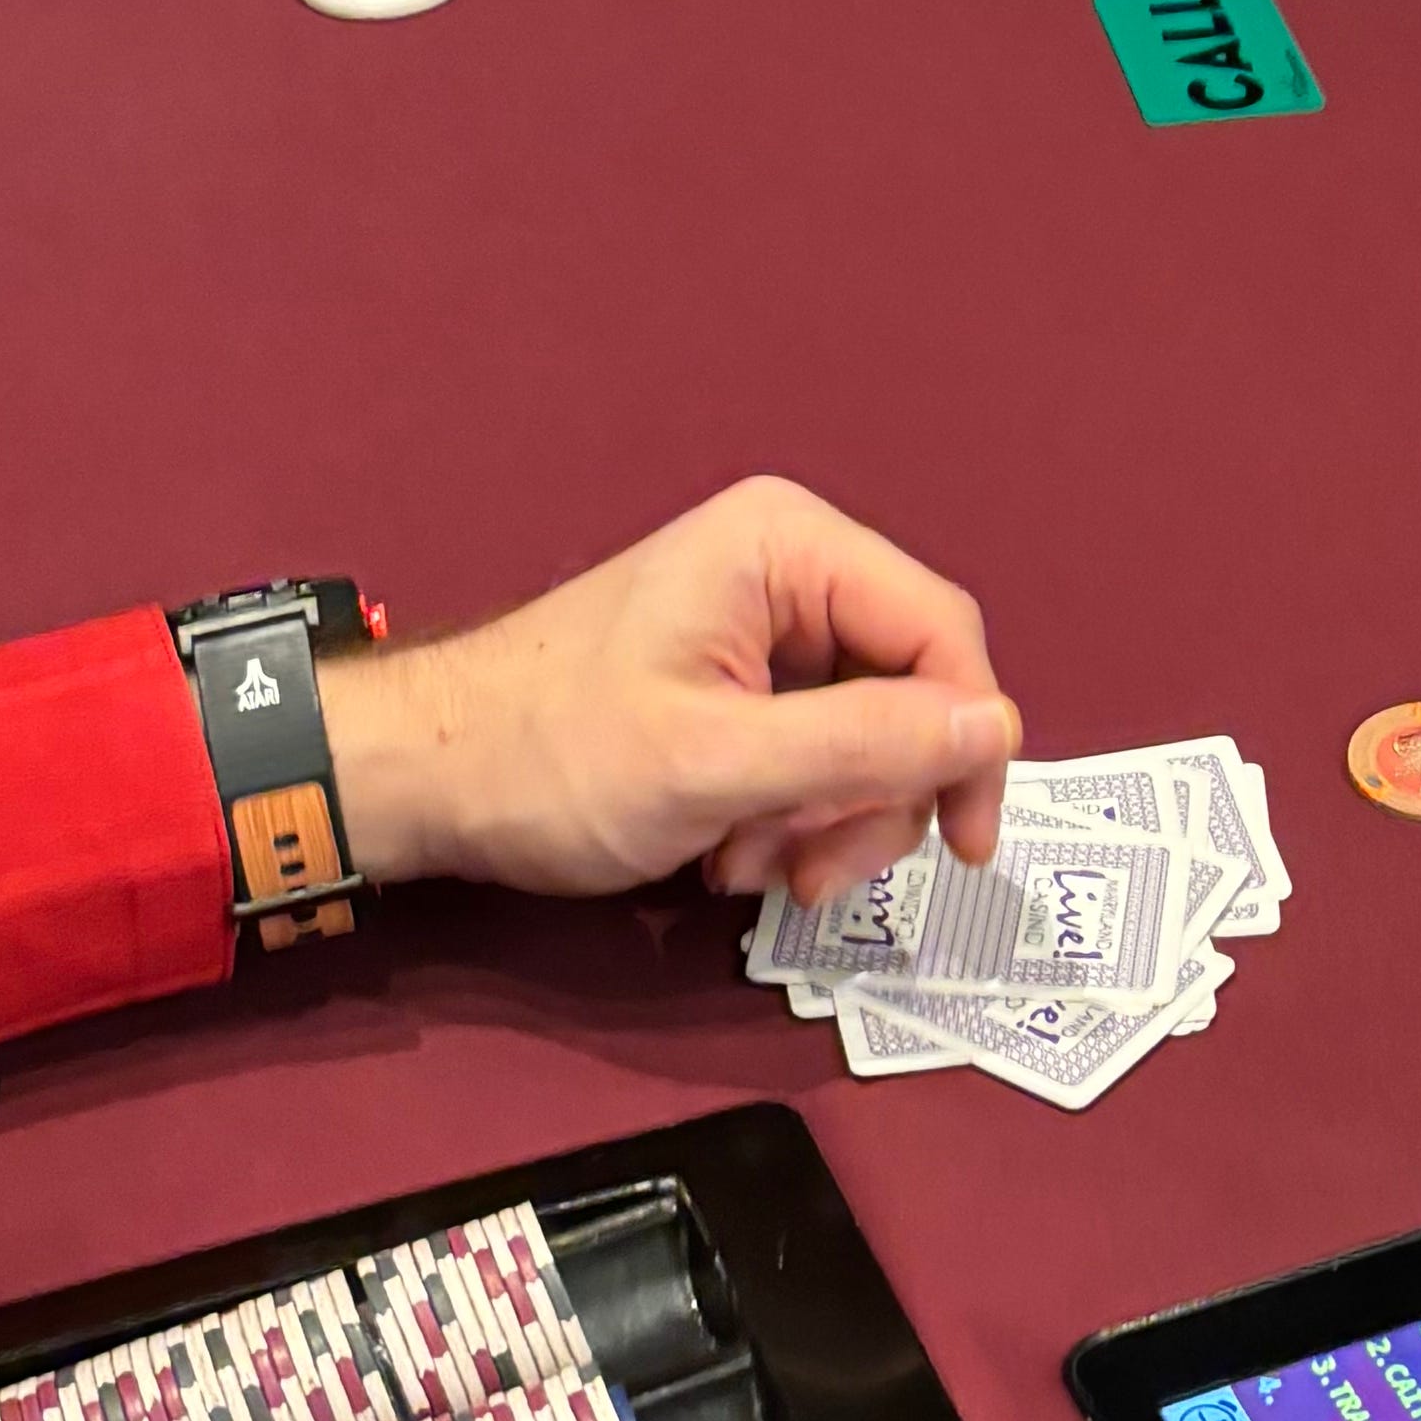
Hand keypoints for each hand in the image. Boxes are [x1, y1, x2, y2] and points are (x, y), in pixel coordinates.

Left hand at [321, 476, 1017, 906]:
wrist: (424, 779)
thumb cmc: (550, 757)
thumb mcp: (717, 763)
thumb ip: (864, 743)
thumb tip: (997, 727)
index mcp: (789, 546)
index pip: (940, 632)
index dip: (968, 740)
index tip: (964, 845)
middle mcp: (789, 570)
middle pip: (911, 691)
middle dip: (872, 797)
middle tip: (811, 875)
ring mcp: (763, 628)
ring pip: (870, 738)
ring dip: (825, 821)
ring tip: (745, 863)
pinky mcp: (740, 684)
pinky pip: (818, 754)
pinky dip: (790, 817)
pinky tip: (726, 849)